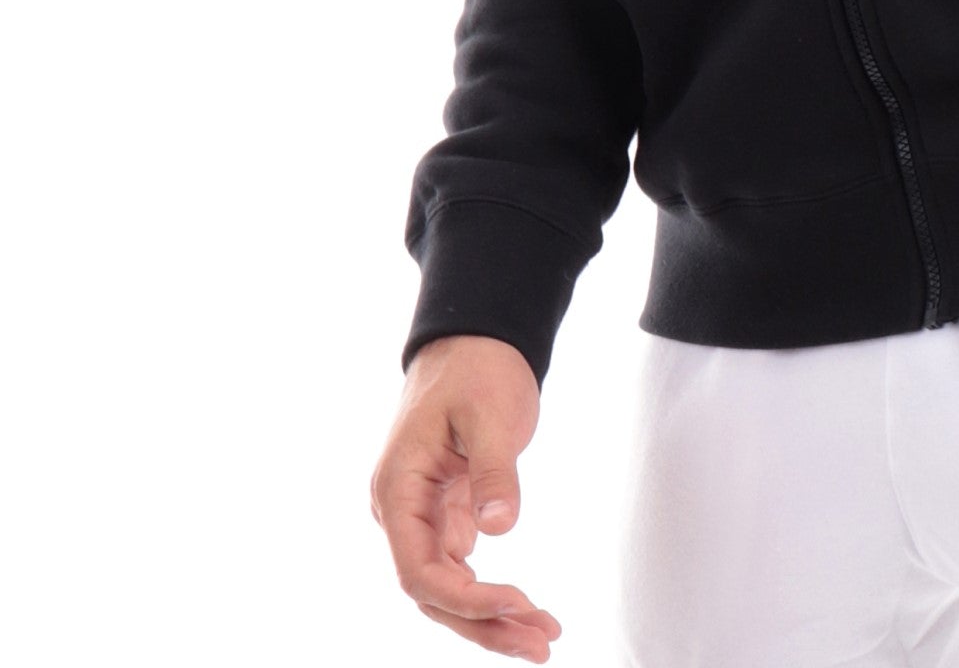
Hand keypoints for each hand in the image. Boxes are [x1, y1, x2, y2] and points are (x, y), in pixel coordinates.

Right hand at [370, 334, 561, 659]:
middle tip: (541, 644)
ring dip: (490, 617)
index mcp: (397, 489)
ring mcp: (423, 515)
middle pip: (432, 593)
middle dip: (484, 624)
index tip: (516, 603)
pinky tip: (526, 609)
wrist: (475, 338)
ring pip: (448, 587)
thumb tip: (497, 528)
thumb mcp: (489, 413)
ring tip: (543, 637)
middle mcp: (401, 511)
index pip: (418, 570)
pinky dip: (491, 591)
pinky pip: (461, 567)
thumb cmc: (477, 368)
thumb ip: (492, 471)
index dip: (464, 599)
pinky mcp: (447, 512)